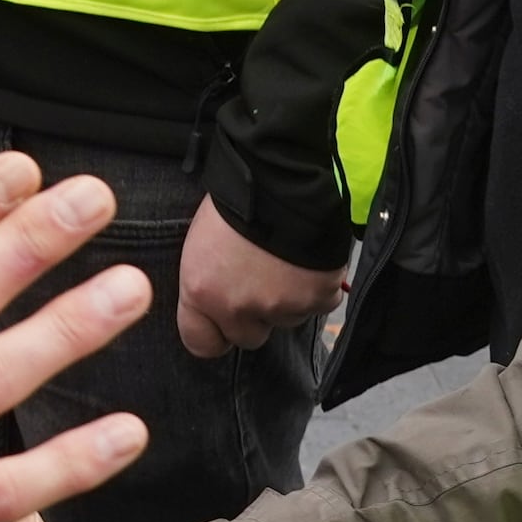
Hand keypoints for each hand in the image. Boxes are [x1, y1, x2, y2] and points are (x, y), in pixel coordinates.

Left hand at [174, 201, 345, 359]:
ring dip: (287, 299)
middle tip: (260, 282)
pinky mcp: (316, 297)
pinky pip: (320, 304)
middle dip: (255, 317)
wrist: (279, 178)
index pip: (201, 343)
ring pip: (286, 320)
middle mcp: (238, 307)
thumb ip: (207, 285)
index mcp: (201, 292)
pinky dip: (318, 288)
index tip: (222, 325)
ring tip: (285, 261)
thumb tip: (216, 306)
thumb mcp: (201, 246)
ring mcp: (280, 306)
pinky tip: (309, 261)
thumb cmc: (235, 201)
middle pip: (248, 338)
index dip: (214, 335)